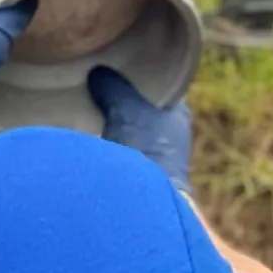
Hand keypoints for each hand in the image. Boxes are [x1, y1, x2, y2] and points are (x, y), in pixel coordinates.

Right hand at [86, 67, 192, 194]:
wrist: (142, 200)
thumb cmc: (143, 146)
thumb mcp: (125, 107)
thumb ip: (113, 87)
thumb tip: (98, 72)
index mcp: (180, 116)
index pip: (165, 90)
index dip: (147, 80)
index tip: (125, 71)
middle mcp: (174, 140)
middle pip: (148, 114)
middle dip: (128, 105)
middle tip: (103, 91)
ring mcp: (159, 165)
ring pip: (135, 138)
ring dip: (118, 130)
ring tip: (92, 116)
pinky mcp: (141, 185)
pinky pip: (123, 159)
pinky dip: (110, 151)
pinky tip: (92, 146)